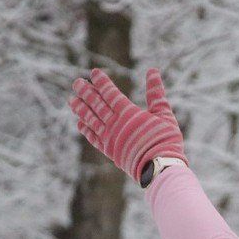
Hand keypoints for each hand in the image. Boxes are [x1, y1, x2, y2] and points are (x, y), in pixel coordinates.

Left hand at [69, 67, 184, 182]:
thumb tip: (153, 71)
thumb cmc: (166, 140)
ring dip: (80, 108)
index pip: (110, 92)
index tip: (94, 73)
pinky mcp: (109, 150)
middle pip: (95, 103)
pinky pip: (92, 137)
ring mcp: (109, 136)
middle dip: (85, 91)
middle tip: (77, 82)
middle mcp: (115, 122)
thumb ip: (156, 94)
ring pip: (90, 118)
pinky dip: (85, 129)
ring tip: (72, 100)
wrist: (160, 168)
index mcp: (128, 112)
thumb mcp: (164, 115)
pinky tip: (80, 123)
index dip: (101, 81)